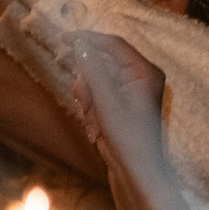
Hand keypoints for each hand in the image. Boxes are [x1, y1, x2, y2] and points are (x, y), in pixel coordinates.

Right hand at [67, 32, 168, 174]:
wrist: (136, 171)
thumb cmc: (129, 139)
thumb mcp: (107, 103)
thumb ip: (93, 71)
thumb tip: (80, 45)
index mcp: (144, 72)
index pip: (113, 45)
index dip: (88, 39)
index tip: (64, 37)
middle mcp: (139, 77)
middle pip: (100, 64)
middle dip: (87, 85)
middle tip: (87, 106)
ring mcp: (129, 90)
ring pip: (93, 80)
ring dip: (87, 100)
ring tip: (94, 122)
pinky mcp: (119, 102)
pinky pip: (95, 94)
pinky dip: (90, 109)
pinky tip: (96, 127)